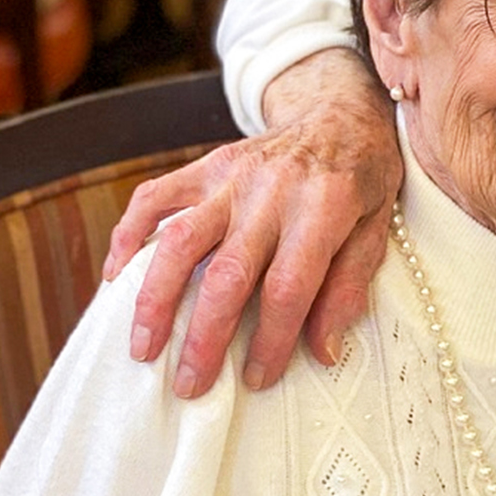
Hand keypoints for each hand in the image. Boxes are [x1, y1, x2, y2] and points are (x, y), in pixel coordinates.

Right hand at [104, 49, 399, 397]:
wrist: (339, 110)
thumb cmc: (364, 177)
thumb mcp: (379, 227)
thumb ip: (350, 286)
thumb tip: (323, 352)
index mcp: (325, 205)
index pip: (290, 285)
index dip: (273, 338)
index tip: (258, 378)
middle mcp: (271, 189)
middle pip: (229, 272)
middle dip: (205, 336)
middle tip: (189, 385)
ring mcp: (231, 175)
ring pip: (180, 239)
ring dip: (155, 298)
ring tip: (141, 348)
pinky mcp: (205, 166)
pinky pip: (154, 199)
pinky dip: (130, 239)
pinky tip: (117, 281)